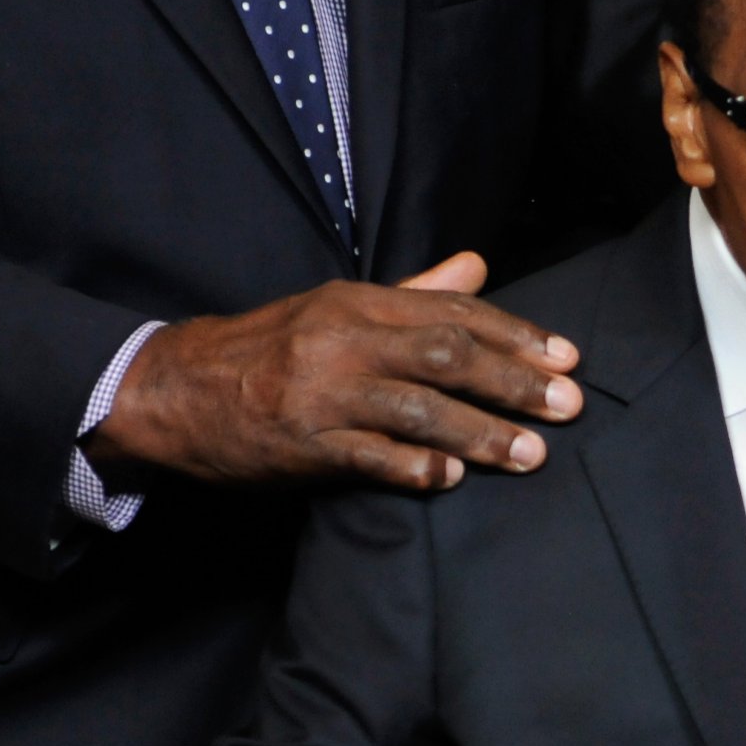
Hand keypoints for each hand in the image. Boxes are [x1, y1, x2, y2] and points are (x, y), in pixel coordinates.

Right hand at [86, 252, 582, 490]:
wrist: (177, 388)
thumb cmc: (269, 349)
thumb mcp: (337, 309)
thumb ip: (413, 293)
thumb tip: (479, 266)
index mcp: (357, 302)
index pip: (453, 313)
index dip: (516, 334)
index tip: (567, 358)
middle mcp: (343, 339)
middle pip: (446, 355)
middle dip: (514, 382)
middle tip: (568, 406)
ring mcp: (321, 392)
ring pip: (417, 409)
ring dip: (481, 433)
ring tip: (531, 455)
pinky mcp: (299, 442)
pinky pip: (367, 456)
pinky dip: (413, 467)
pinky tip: (451, 478)